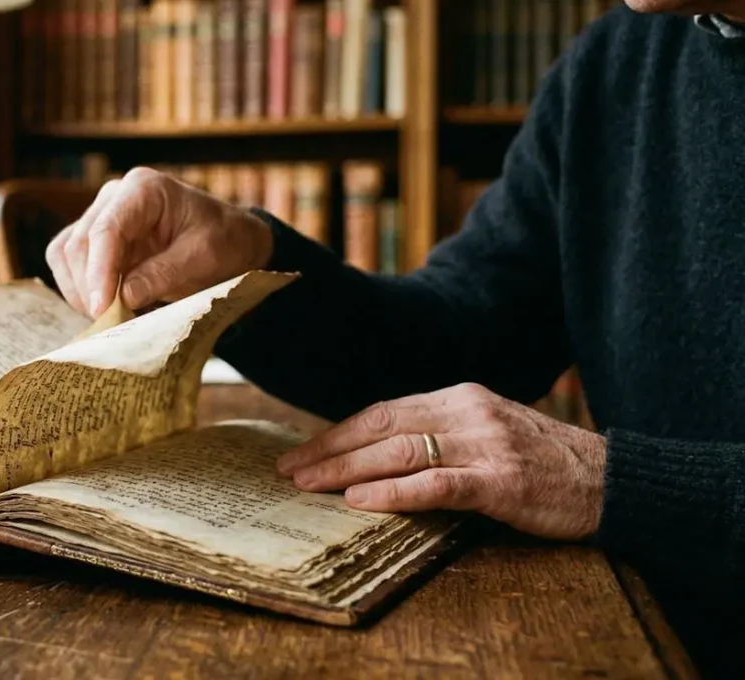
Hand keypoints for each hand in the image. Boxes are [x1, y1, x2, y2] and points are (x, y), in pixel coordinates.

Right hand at [46, 167, 273, 317]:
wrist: (232, 242)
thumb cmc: (224, 241)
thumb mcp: (204, 258)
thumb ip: (163, 274)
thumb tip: (121, 298)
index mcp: (143, 189)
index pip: (106, 229)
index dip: (99, 272)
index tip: (101, 309)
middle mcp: (115, 198)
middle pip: (79, 243)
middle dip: (89, 287)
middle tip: (110, 324)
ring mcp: (102, 218)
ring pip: (66, 255)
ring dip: (80, 291)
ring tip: (110, 319)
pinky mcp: (97, 242)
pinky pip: (70, 265)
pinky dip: (80, 290)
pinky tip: (105, 309)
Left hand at [277, 383, 605, 540]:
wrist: (611, 480)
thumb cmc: (543, 462)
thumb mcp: (487, 432)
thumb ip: (439, 435)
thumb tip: (375, 454)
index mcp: (460, 397)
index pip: (384, 410)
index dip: (339, 432)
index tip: (304, 452)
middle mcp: (468, 412)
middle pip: (381, 426)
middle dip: (330, 449)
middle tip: (289, 470)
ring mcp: (485, 444)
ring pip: (399, 452)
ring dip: (347, 470)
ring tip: (310, 486)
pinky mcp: (501, 480)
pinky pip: (435, 483)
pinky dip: (393, 493)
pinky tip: (360, 502)